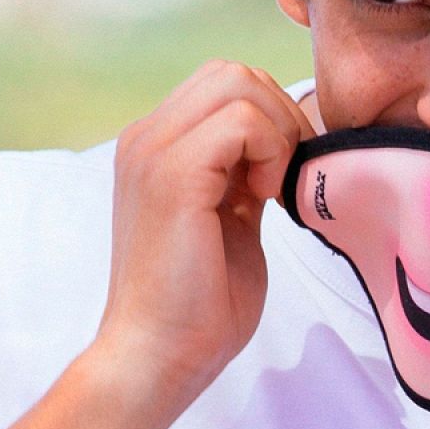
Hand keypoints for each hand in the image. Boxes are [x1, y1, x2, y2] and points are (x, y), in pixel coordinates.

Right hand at [95, 60, 314, 403]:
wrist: (160, 355)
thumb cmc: (198, 301)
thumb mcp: (229, 215)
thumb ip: (244, 172)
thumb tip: (282, 140)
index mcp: (155, 145)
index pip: (225, 83)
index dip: (270, 116)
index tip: (280, 172)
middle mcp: (146, 138)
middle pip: (234, 73)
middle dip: (279, 115)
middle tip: (284, 175)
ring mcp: (153, 152)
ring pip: (238, 83)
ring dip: (275, 130)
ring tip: (270, 187)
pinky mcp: (172, 175)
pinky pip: (242, 121)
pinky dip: (270, 150)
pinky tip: (265, 197)